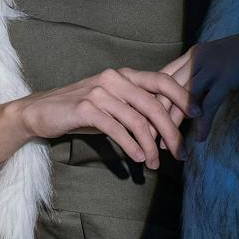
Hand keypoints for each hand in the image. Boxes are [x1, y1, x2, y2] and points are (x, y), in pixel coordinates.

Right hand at [17, 67, 193, 168]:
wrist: (41, 112)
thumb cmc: (80, 110)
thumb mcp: (111, 103)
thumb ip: (135, 107)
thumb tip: (166, 125)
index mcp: (123, 75)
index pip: (162, 80)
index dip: (183, 96)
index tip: (198, 114)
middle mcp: (114, 79)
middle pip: (154, 105)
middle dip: (172, 132)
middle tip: (181, 152)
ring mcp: (100, 92)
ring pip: (137, 121)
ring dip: (151, 146)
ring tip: (156, 163)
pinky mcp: (86, 108)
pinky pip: (117, 130)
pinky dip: (131, 146)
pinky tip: (138, 158)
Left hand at [159, 17, 238, 153]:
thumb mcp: (221, 63)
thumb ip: (204, 77)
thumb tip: (191, 100)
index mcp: (192, 55)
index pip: (161, 80)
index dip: (150, 103)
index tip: (140, 124)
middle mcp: (197, 58)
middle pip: (167, 91)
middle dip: (155, 118)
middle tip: (146, 142)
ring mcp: (213, 65)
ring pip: (185, 99)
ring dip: (175, 125)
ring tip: (169, 148)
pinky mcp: (229, 74)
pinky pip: (211, 102)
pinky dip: (203, 122)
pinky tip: (199, 138)